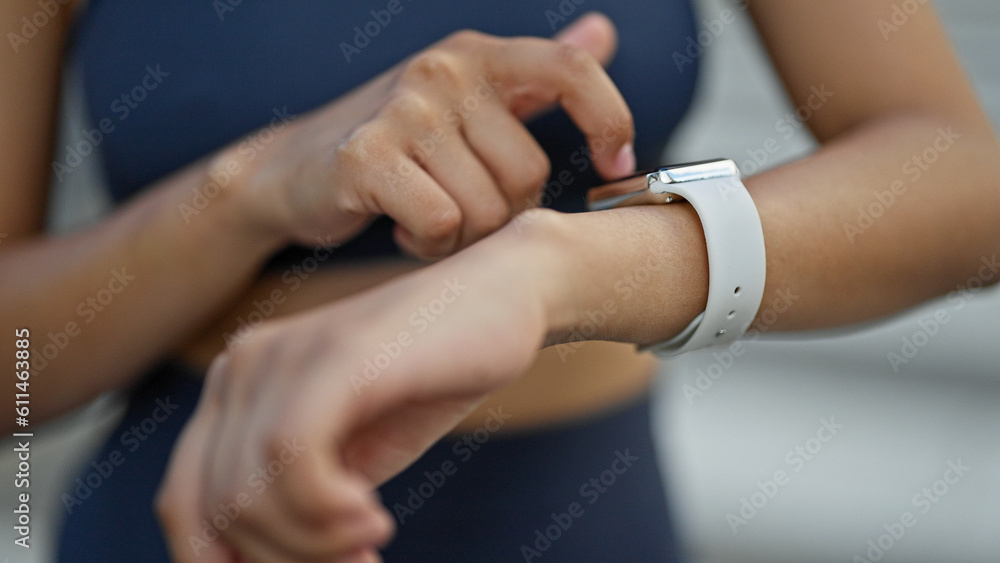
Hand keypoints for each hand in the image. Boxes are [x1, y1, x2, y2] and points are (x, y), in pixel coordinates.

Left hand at [155, 217, 558, 561]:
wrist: (506, 297)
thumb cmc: (431, 377)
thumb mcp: (350, 457)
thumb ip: (298, 500)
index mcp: (237, 388)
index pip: (187, 503)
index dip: (236, 561)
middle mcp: (242, 366)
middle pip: (215, 509)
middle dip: (285, 560)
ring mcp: (284, 355)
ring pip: (248, 495)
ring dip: (312, 546)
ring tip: (370, 536)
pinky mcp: (335, 355)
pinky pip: (292, 459)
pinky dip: (328, 514)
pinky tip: (375, 518)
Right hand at [228, 12, 634, 258]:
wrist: (292, 169)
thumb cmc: (395, 143)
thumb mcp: (469, 98)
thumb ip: (536, 75)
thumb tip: (603, 30)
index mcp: (478, 55)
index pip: (572, 68)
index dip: (610, 118)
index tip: (615, 165)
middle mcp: (444, 69)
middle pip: (528, 174)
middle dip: (502, 213)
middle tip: (461, 207)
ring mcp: (405, 109)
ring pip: (486, 210)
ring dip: (462, 236)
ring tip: (426, 213)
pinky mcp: (368, 155)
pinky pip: (442, 223)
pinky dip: (428, 243)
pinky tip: (404, 225)